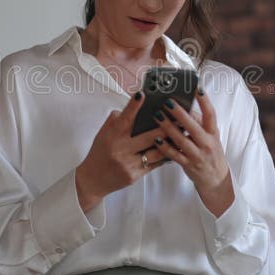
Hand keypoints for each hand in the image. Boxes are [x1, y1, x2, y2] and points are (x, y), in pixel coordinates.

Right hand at [75, 91, 167, 211]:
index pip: (124, 118)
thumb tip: (132, 107)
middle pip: (148, 136)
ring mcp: (128, 163)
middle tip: (178, 118)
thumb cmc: (100, 153)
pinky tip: (173, 150)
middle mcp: (120, 149)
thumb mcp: (103, 134)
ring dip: (170, 142)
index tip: (142, 94)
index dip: (133, 106)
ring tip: (181, 134)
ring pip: (155, 151)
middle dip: (165, 126)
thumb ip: (116, 120)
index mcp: (112, 136)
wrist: (93, 179)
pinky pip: (154, 164)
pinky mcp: (134, 175)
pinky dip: (164, 156)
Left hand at [152, 88, 234, 216]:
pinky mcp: (188, 164)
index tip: (197, 88)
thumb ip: (199, 123)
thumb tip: (185, 107)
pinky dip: (165, 147)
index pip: (211, 114)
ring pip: (182, 140)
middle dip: (180, 113)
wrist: (215, 178)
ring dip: (168, 128)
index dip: (205, 101)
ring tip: (157, 116)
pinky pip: (175, 155)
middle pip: (193, 126)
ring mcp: (198, 154)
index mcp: (213, 132)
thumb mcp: (210, 136)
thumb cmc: (210, 152)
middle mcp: (207, 143)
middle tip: (167, 102)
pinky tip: (156, 139)